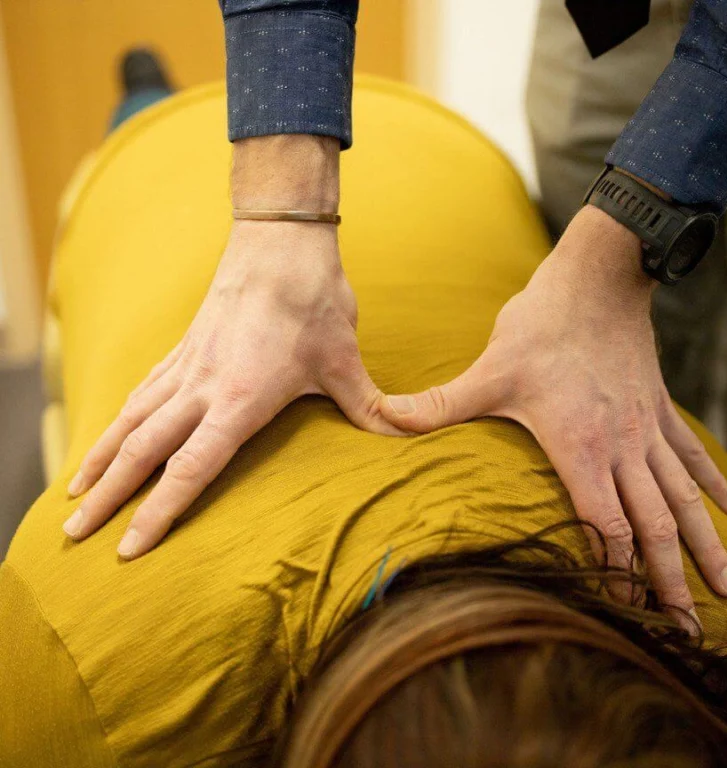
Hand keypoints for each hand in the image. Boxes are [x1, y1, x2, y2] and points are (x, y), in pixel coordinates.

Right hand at [63, 136, 400, 559]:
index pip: (190, 469)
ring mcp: (187, 364)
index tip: (128, 547)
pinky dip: (118, 418)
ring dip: (100, 459)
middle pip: (143, 452)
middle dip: (106, 497)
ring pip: (131, 419)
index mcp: (240, 399)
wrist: (281, 239)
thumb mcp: (345, 360)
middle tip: (72, 534)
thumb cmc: (314, 300)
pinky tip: (109, 434)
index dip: (158, 512)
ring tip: (73, 493)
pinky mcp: (184, 346)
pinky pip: (142, 389)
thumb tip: (409, 436)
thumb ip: (371, 408)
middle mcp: (202, 386)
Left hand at [381, 206, 726, 626]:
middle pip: (655, 525)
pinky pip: (691, 455)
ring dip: (703, 545)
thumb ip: (439, 403)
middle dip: (670, 579)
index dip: (617, 571)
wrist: (597, 279)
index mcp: (582, 447)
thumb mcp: (488, 369)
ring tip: (726, 587)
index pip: (608, 524)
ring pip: (683, 499)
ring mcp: (646, 428)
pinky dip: (711, 486)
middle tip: (687, 628)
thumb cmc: (542, 326)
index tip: (628, 612)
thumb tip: (382, 417)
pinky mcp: (657, 408)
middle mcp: (623, 446)